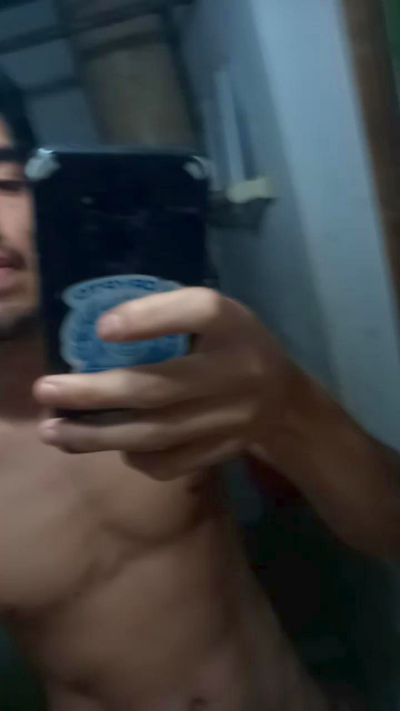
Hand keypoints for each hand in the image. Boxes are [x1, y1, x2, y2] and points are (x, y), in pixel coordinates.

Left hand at [34, 289, 292, 479]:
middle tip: (45, 394)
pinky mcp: (223, 452)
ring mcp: (230, 419)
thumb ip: (166, 315)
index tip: (102, 329)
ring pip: (156, 434)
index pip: (196, 311)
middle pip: (157, 388)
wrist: (284, 400)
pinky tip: (107, 445)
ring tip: (55, 431)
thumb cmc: (233, 345)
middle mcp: (234, 371)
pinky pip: (168, 463)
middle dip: (94, 394)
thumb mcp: (211, 313)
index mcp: (231, 323)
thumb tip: (98, 334)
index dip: (147, 319)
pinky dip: (133, 456)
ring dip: (98, 435)